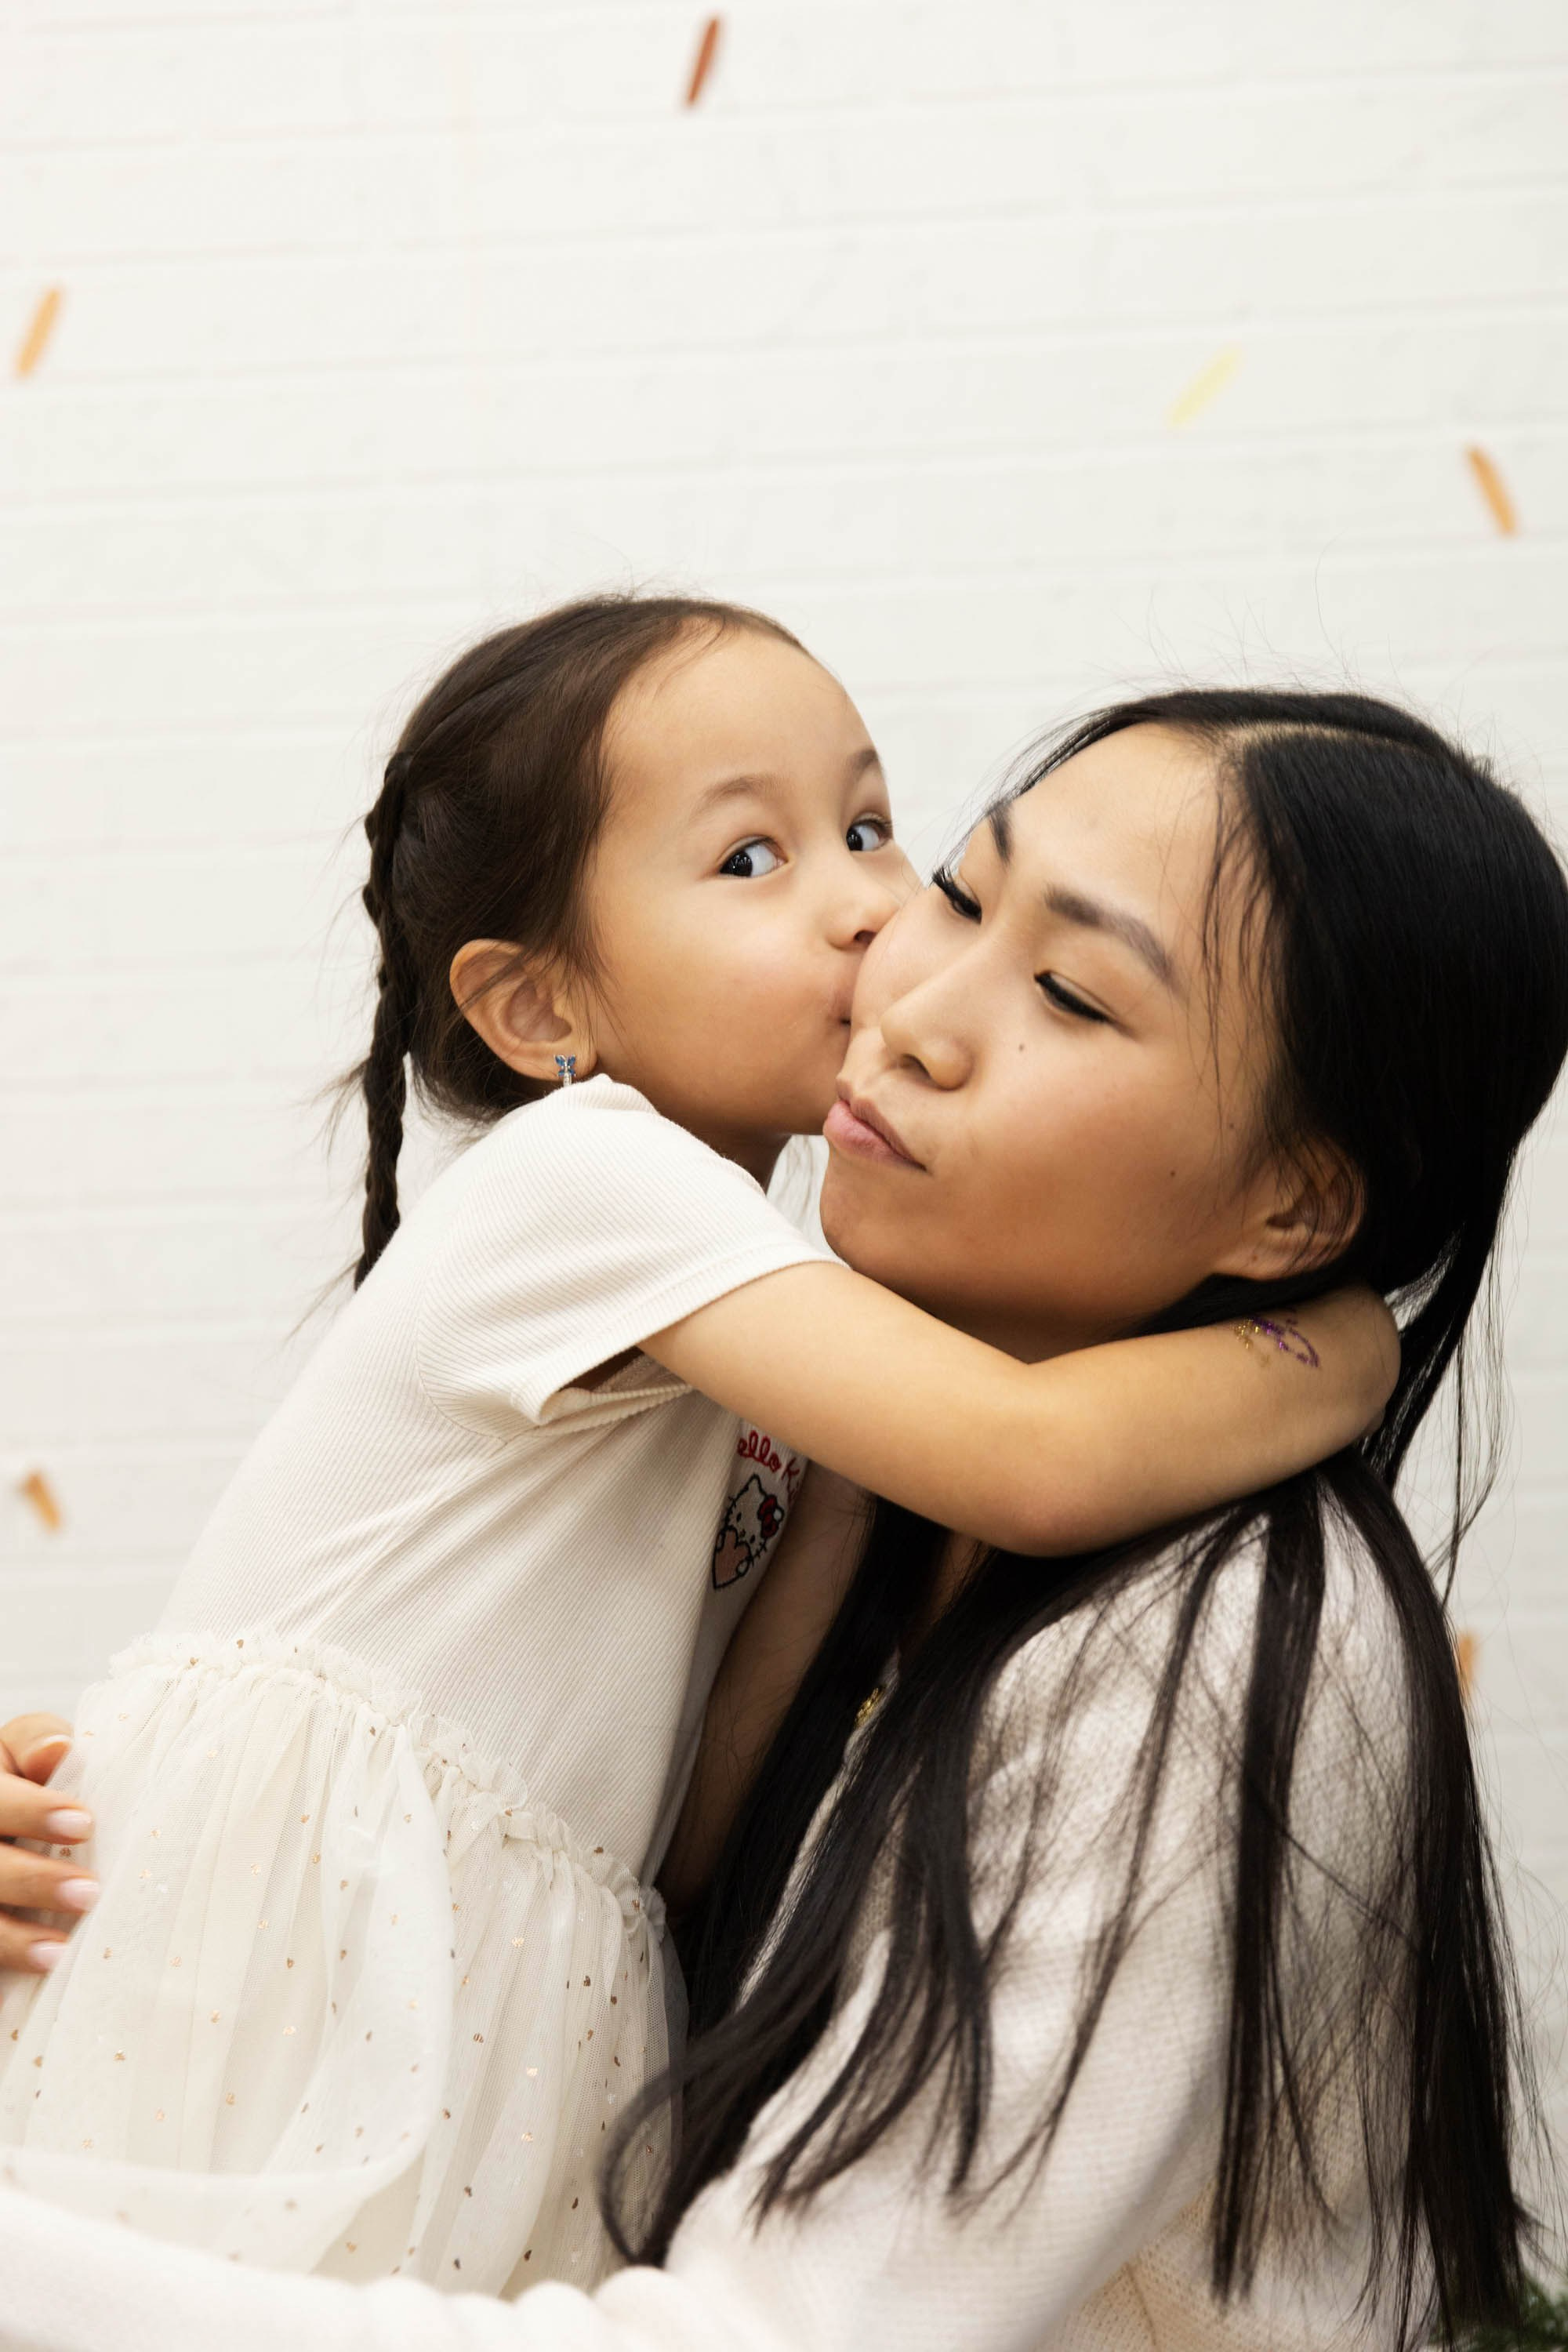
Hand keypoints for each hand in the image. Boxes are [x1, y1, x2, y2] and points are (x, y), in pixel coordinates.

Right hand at [0, 1714, 94, 1975]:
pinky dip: (6, 1959)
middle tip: (88, 1893)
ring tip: (59, 1950)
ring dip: (11, 1938)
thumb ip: (35, 1742)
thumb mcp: (20, 1751)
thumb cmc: (22, 1778)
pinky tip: (39, 1969)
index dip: (33, 1811)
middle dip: (31, 1880)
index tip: (84, 1824)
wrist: (5, 1824)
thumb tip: (58, 1748)